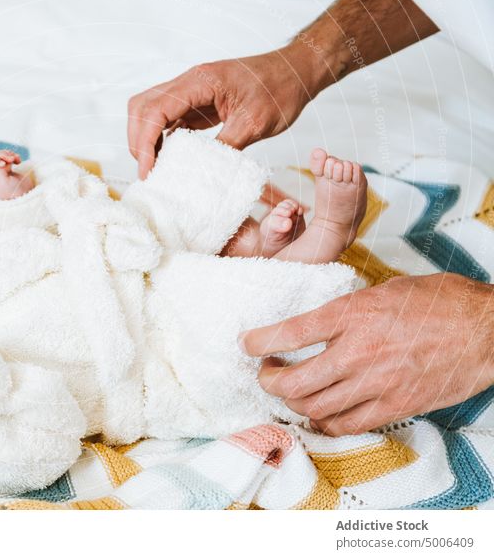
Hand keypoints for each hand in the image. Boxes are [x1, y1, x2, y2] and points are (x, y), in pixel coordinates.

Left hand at [0, 150, 34, 199]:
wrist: (28, 196)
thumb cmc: (15, 194)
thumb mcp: (4, 183)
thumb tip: (2, 161)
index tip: (3, 163)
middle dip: (0, 156)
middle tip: (11, 158)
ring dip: (7, 155)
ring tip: (16, 159)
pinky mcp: (7, 169)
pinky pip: (6, 158)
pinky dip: (12, 156)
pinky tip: (18, 160)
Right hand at [127, 45, 319, 178]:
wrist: (296, 71)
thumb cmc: (280, 89)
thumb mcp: (255, 123)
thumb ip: (226, 147)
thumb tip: (202, 174)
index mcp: (200, 81)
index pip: (155, 109)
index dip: (144, 142)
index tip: (148, 170)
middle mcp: (189, 82)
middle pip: (142, 107)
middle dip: (138, 141)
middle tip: (148, 171)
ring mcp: (191, 92)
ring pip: (150, 111)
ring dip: (147, 139)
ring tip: (157, 168)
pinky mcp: (196, 102)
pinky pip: (168, 119)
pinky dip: (163, 139)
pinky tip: (171, 159)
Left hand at [239, 274, 493, 435]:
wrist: (487, 330)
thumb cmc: (439, 302)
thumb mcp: (384, 290)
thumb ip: (347, 309)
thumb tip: (315, 323)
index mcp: (355, 314)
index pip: (292, 333)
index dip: (260, 342)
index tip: (246, 344)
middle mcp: (360, 351)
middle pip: (294, 381)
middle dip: (268, 381)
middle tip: (264, 373)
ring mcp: (377, 383)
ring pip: (314, 407)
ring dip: (291, 402)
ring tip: (288, 391)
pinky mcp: (395, 407)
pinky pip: (345, 425)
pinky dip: (323, 423)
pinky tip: (318, 412)